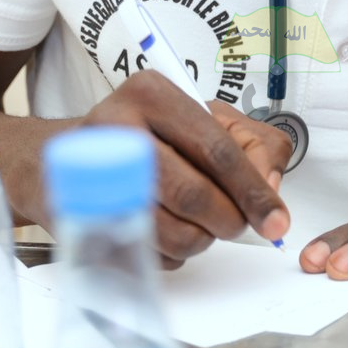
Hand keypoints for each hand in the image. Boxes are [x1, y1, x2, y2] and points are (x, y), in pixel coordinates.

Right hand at [82, 70, 291, 267]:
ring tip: (196, 224)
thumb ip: (256, 147)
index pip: (217, 150)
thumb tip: (270, 188)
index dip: (252, 191)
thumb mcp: (210, 122)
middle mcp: (116, 125)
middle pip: (192, 193)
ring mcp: (90, 172)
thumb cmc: (153, 137)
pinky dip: (168, 253)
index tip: (275, 222)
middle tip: (234, 226)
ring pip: (169, 231)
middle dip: (226, 220)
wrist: (71, 157)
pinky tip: (164, 230)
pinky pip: (144, 251)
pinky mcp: (78, 214)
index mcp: (154, 94)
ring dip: (197, 241)